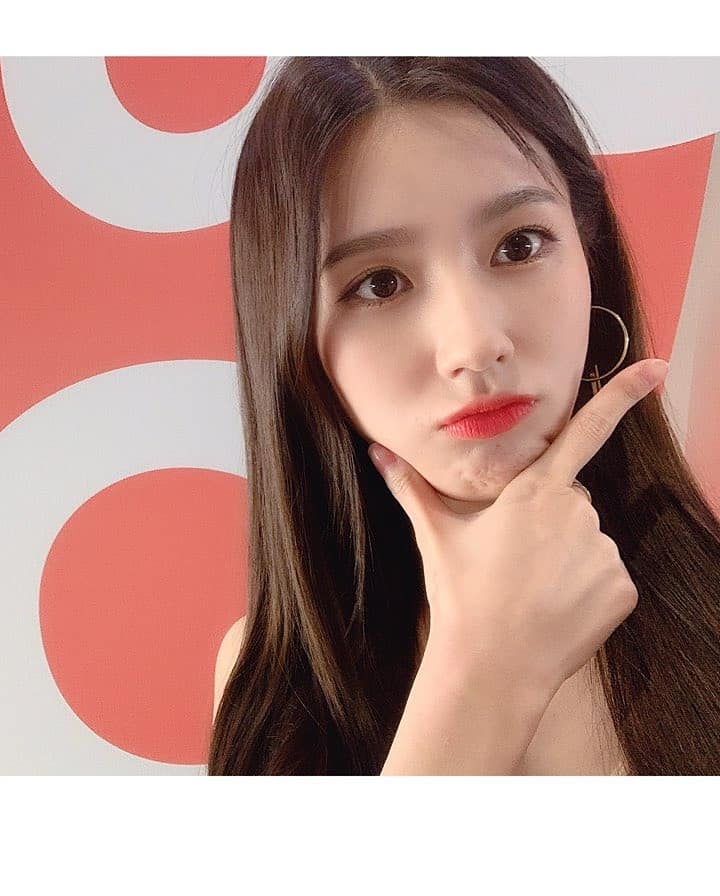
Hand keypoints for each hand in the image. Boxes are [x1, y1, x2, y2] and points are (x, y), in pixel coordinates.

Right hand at [368, 357, 667, 699]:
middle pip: (570, 503)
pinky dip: (588, 590)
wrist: (491, 667)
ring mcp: (603, 553)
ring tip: (530, 591)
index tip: (656, 366)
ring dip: (567, 558)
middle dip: (548, 522)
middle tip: (513, 560)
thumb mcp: (435, 536)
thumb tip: (377, 450)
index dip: (621, 395)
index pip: (584, 432)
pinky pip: (607, 577)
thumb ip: (410, 486)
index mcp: (534, 493)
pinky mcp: (623, 588)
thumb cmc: (461, 595)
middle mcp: (578, 515)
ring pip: (588, 542)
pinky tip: (556, 609)